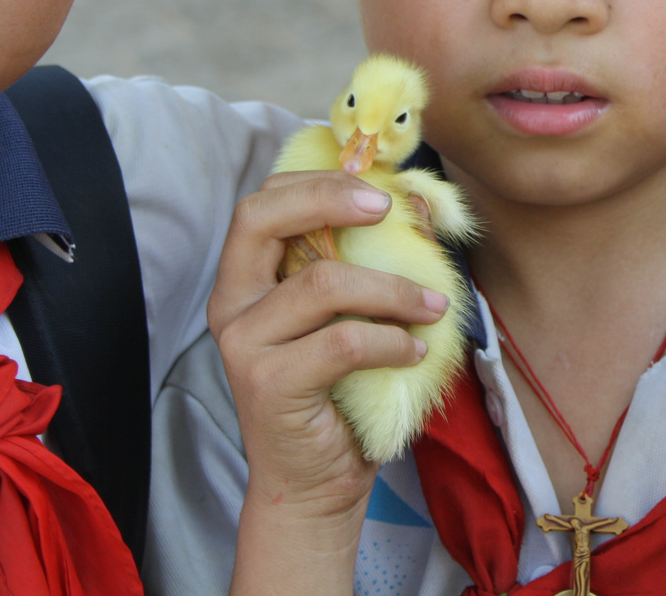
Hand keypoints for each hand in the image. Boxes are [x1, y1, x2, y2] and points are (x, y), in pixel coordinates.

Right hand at [208, 170, 448, 595]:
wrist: (317, 483)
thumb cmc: (340, 393)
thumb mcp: (352, 315)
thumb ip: (368, 260)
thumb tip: (419, 203)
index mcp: (245, 280)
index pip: (261, 203)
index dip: (315, 181)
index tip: (374, 186)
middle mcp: (232, 305)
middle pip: (264, 219)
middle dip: (331, 200)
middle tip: (390, 210)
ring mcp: (244, 344)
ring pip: (323, 283)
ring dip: (394, 289)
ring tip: (434, 308)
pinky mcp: (269, 383)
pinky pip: (342, 341)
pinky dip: (390, 340)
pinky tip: (414, 351)